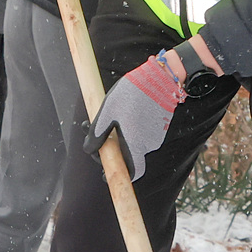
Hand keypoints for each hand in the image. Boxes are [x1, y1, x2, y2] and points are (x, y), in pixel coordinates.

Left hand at [91, 55, 186, 177]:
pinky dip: (131, 127)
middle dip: (111, 147)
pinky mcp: (160, 125)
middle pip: (129, 155)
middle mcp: (149, 144)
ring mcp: (156, 135)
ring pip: (134, 141)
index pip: (132, 172)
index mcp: (136, 144)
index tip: (105, 172)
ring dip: (120, 135)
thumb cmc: (132, 93)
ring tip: (109, 114)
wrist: (161, 77)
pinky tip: (125, 110)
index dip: (119, 175)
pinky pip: (143, 132)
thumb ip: (97, 133)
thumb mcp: (108, 111)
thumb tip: (89, 149)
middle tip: (93, 130)